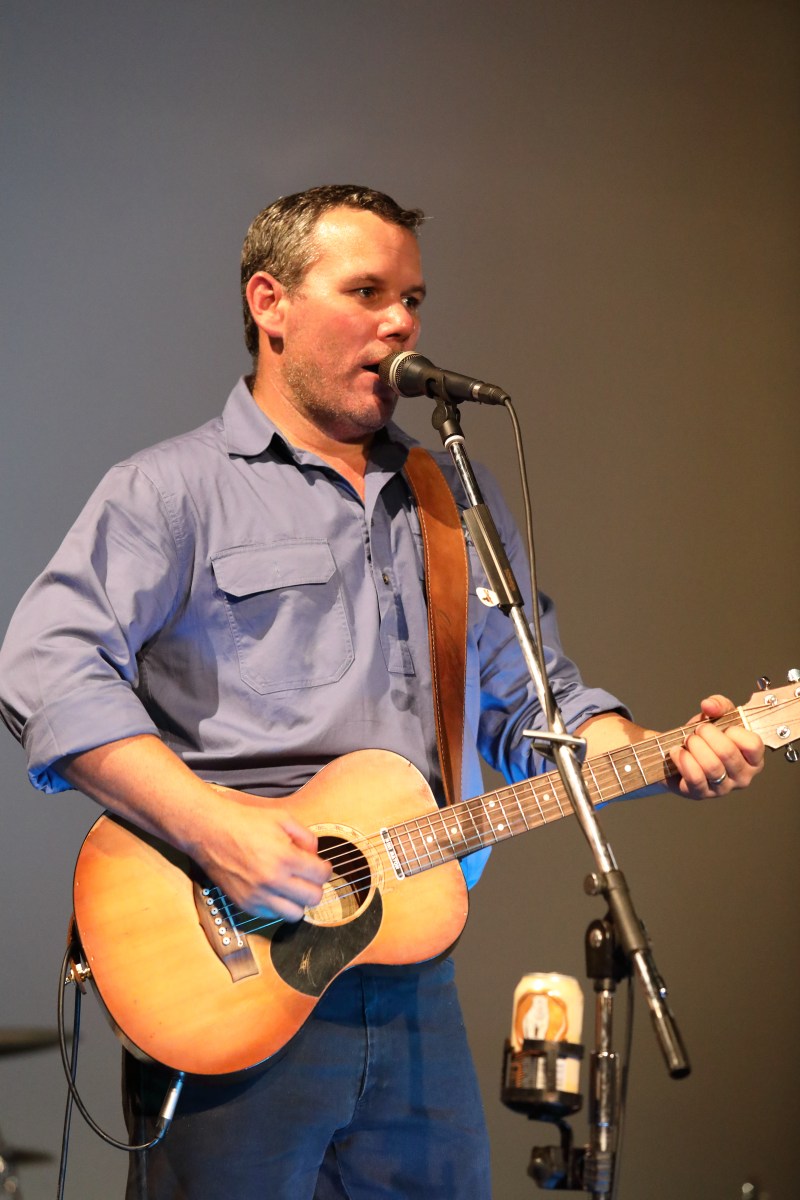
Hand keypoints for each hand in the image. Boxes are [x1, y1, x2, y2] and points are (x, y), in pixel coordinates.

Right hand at [199, 790, 332, 923]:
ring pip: (295, 914)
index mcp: (285, 857)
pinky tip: (274, 890)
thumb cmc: (245, 822)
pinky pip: (273, 915)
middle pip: (313, 898)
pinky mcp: (245, 904)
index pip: (321, 875)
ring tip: (292, 887)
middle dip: (315, 886)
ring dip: (298, 901)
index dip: (325, 869)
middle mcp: (272, 880)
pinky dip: (278, 906)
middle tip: (307, 877)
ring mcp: (258, 896)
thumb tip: (315, 856)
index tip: (320, 866)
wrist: (210, 831)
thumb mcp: (283, 818)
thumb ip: (307, 837)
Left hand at [667, 694, 764, 798]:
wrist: (680, 753)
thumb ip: (719, 705)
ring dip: (695, 746)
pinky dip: (683, 760)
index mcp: (753, 759)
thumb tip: (709, 706)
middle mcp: (742, 777)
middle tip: (698, 730)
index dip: (734, 731)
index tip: (722, 726)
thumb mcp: (716, 717)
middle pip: (728, 753)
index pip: (753, 744)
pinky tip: (678, 751)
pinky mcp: (700, 794)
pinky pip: (694, 777)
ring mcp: (722, 788)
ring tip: (688, 740)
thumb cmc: (705, 738)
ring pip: (711, 766)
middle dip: (707, 735)